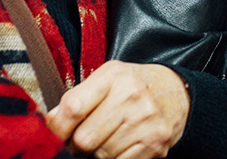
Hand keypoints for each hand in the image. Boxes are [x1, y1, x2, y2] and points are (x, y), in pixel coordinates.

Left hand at [46, 61, 189, 158]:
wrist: (176, 92)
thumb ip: (77, 97)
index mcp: (113, 76)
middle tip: (83, 138)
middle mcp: (131, 96)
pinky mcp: (156, 144)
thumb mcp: (106, 79)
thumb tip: (50, 122)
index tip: (57, 130)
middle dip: (77, 144)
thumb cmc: (133, 86)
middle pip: (84, 139)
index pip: (73, 108)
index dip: (58, 127)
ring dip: (97, 153)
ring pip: (101, 156)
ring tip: (107, 138)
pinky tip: (120, 145)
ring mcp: (145, 122)